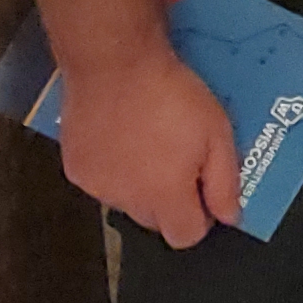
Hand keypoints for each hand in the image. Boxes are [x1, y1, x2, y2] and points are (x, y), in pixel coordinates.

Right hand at [59, 39, 240, 248]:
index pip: (184, 236)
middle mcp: (126, 201)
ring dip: (140, 185)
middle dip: (171, 201)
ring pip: (127, 202)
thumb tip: (227, 218)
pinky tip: (122, 138)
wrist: (114, 66)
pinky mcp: (75, 168)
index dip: (200, 218)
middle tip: (181, 160)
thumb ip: (224, 184)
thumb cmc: (172, 97)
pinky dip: (114, 169)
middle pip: (155, 221)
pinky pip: (102, 182)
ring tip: (150, 143)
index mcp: (164, 197)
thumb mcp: (217, 135)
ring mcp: (95, 186)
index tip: (205, 192)